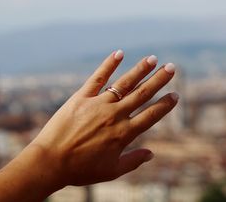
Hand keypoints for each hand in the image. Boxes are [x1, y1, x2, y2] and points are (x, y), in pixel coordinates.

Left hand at [31, 50, 178, 187]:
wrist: (50, 162)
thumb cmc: (81, 170)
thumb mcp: (111, 171)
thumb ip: (133, 161)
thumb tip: (151, 154)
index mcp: (124, 134)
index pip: (151, 115)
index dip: (165, 104)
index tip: (176, 95)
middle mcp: (115, 115)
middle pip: (142, 94)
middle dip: (159, 80)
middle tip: (172, 67)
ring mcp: (98, 104)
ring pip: (124, 83)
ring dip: (140, 70)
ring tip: (153, 59)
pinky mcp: (82, 97)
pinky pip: (97, 78)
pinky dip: (108, 65)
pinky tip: (119, 53)